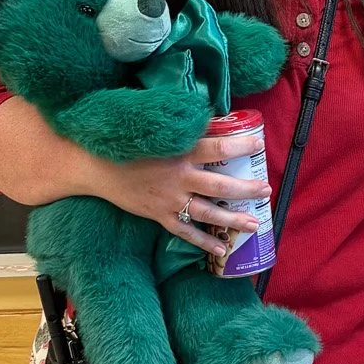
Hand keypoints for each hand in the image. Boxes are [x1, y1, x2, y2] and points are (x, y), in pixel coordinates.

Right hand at [97, 129, 266, 261]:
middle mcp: (180, 177)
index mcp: (181, 151)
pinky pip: (186, 232)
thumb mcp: (160, 131)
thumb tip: (214, 115)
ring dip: (234, 219)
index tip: (259, 144)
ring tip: (255, 224)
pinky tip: (222, 249)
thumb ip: (186, 128)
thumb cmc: (131, 144)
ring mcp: (170, 200)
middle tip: (266, 190)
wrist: (98, 167)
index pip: (219, 148)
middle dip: (247, 190)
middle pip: (221, 187)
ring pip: (208, 213)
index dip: (241, 145)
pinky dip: (204, 242)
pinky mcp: (159, 215)